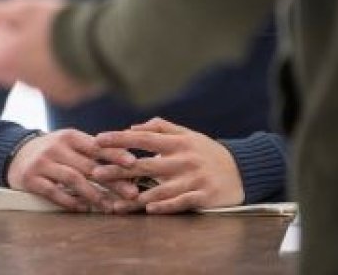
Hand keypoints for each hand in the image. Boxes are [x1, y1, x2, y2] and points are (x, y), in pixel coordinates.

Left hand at [0, 0, 97, 104]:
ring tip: (45, 37)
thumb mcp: (19, 8)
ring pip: (27, 75)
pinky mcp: (68, 94)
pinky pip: (52, 81)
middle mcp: (21, 81)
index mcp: (5, 60)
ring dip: (28, 60)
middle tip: (10, 30)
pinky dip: (52, 69)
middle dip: (0, 54)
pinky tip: (65, 53)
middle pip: (0, 69)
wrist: (105, 43)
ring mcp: (45, 90)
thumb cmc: (58, 21)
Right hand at [6, 129, 135, 211]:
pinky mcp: (31, 179)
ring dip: (94, 195)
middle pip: (88, 165)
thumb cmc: (52, 151)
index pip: (96, 145)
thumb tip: (128, 157)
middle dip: (112, 181)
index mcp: (69, 136)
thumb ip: (93, 149)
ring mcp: (42, 163)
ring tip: (110, 207)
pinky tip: (84, 209)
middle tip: (132, 193)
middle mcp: (55, 147)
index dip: (114, 153)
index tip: (133, 163)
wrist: (14, 154)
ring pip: (72, 179)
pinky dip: (70, 202)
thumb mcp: (69, 143)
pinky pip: (53, 192)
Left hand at [90, 117, 244, 212]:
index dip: (119, 139)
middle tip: (95, 173)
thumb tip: (131, 127)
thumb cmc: (207, 151)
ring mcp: (194, 179)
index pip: (143, 138)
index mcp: (177, 142)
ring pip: (160, 188)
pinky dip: (166, 206)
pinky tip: (148, 210)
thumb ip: (160, 127)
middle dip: (118, 169)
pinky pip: (181, 202)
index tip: (97, 140)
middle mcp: (183, 159)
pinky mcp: (204, 196)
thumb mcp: (187, 134)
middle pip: (145, 164)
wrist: (243, 170)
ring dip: (136, 196)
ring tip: (114, 201)